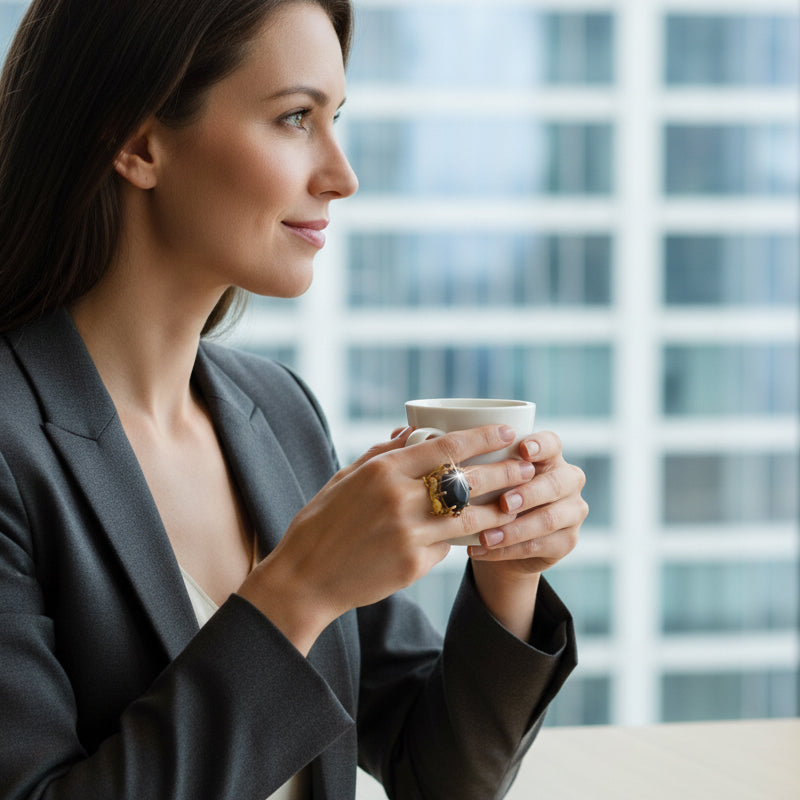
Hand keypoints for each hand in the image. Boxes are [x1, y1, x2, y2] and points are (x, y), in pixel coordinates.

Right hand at [238, 424, 532, 653]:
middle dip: (505, 470)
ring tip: (519, 501)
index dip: (483, 436)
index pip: (447, 445)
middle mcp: (400, 498)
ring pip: (470, 516)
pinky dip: (459, 539)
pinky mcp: (414, 564)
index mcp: (383, 470)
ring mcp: (409, 533)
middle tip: (527, 466)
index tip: (507, 430)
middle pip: (468, 478)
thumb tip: (414, 430)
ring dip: (500, 507)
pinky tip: (477, 534)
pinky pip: (447, 546)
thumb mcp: (346, 477)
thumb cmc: (322, 522)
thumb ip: (383, 453)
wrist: (305, 578)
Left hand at [468, 431, 586, 575]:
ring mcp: (573, 511)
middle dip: (528, 494)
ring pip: (547, 519)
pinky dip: (507, 550)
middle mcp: (569, 480)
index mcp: (551, 457)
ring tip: (485, 536)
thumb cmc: (494, 496)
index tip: (522, 450)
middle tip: (503, 503)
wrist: (504, 540)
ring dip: (513, 529)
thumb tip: (449, 449)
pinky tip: (483, 550)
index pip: (552, 444)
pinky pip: (538, 546)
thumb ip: (486, 465)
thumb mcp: (491, 478)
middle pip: (555, 484)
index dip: (540, 445)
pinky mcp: (567, 541)